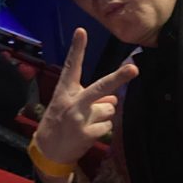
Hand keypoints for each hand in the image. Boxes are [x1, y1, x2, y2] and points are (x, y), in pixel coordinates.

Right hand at [34, 28, 137, 165]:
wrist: (48, 152)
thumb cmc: (59, 122)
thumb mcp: (69, 105)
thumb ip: (91, 97)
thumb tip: (114, 97)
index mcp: (64, 91)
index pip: (71, 66)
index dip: (77, 49)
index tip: (81, 31)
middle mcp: (73, 102)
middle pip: (100, 86)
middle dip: (119, 77)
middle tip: (134, 69)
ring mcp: (80, 118)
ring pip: (109, 108)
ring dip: (104, 115)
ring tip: (87, 122)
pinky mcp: (87, 134)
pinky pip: (108, 125)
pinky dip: (102, 129)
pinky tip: (88, 134)